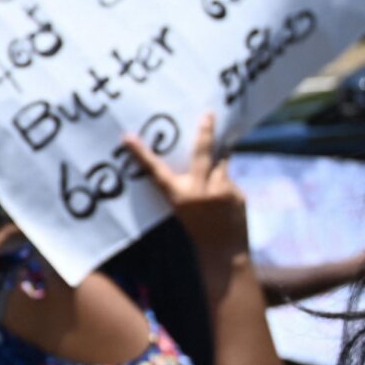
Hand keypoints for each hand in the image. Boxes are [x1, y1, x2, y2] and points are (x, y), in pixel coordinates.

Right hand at [124, 112, 248, 256]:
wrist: (224, 251)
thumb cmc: (198, 228)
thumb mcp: (183, 207)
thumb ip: (189, 185)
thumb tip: (204, 158)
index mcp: (178, 196)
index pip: (155, 170)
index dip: (141, 153)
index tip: (127, 136)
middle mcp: (199, 191)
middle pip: (202, 153)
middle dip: (206, 131)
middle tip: (208, 114)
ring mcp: (221, 191)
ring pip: (221, 163)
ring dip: (220, 158)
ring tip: (222, 148)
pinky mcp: (237, 193)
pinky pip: (229, 179)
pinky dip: (226, 183)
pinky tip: (226, 200)